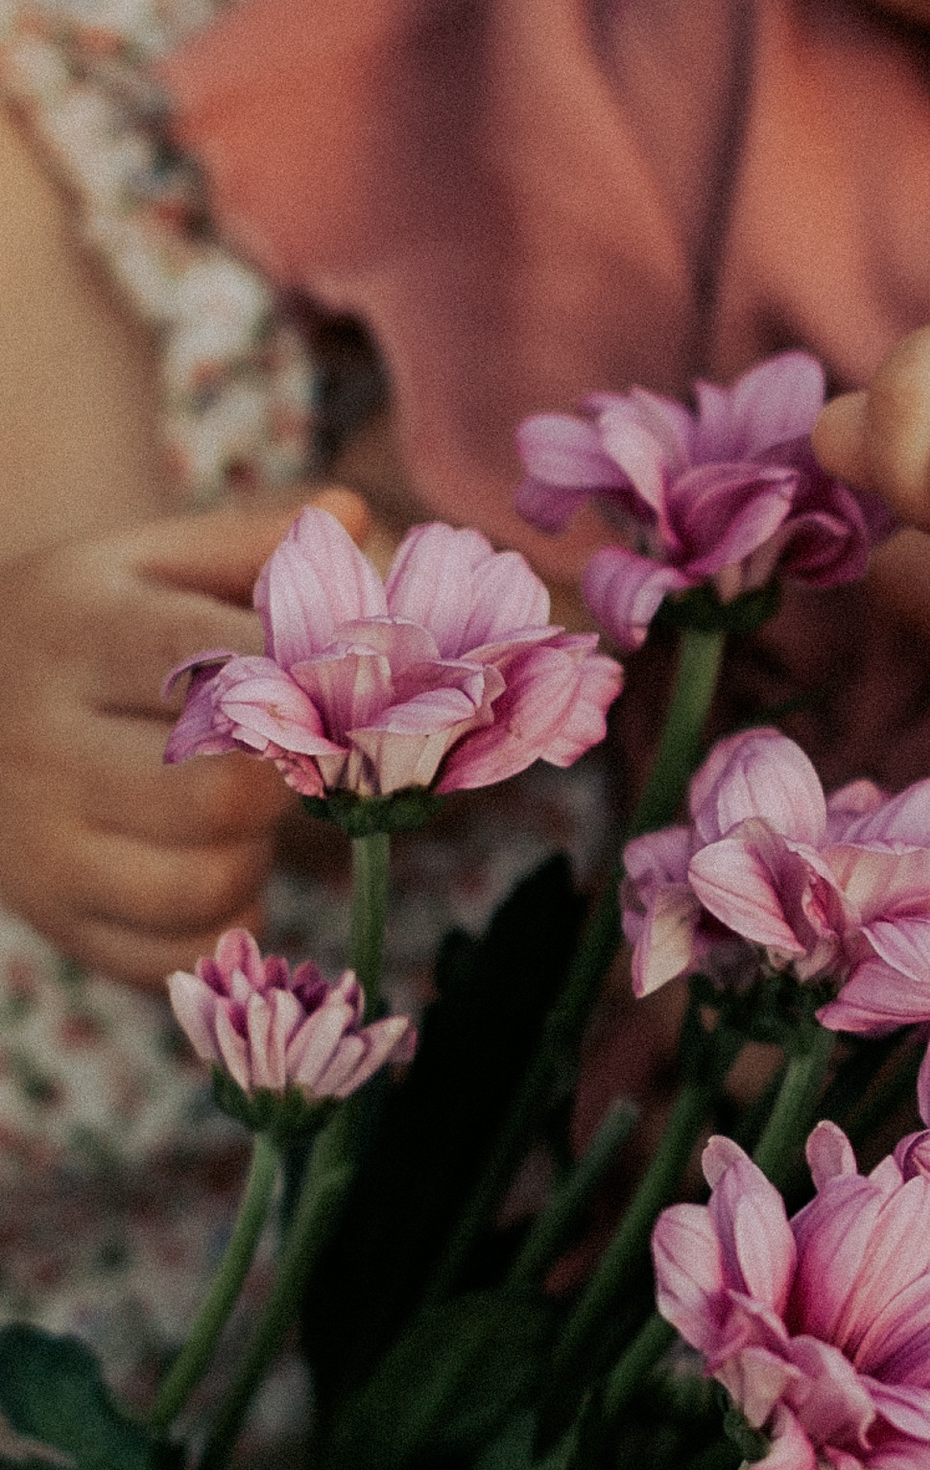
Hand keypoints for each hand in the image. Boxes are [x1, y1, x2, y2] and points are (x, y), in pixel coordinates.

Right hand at [0, 490, 367, 989]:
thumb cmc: (107, 617)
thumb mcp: (157, 558)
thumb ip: (258, 543)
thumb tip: (353, 518)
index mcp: (72, 632)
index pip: (199, 662)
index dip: (299, 676)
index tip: (354, 678)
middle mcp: (36, 744)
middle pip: (215, 792)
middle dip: (292, 776)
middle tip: (306, 750)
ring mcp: (38, 846)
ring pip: (202, 880)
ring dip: (261, 847)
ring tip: (251, 803)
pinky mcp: (57, 921)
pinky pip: (175, 952)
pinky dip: (226, 917)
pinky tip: (223, 863)